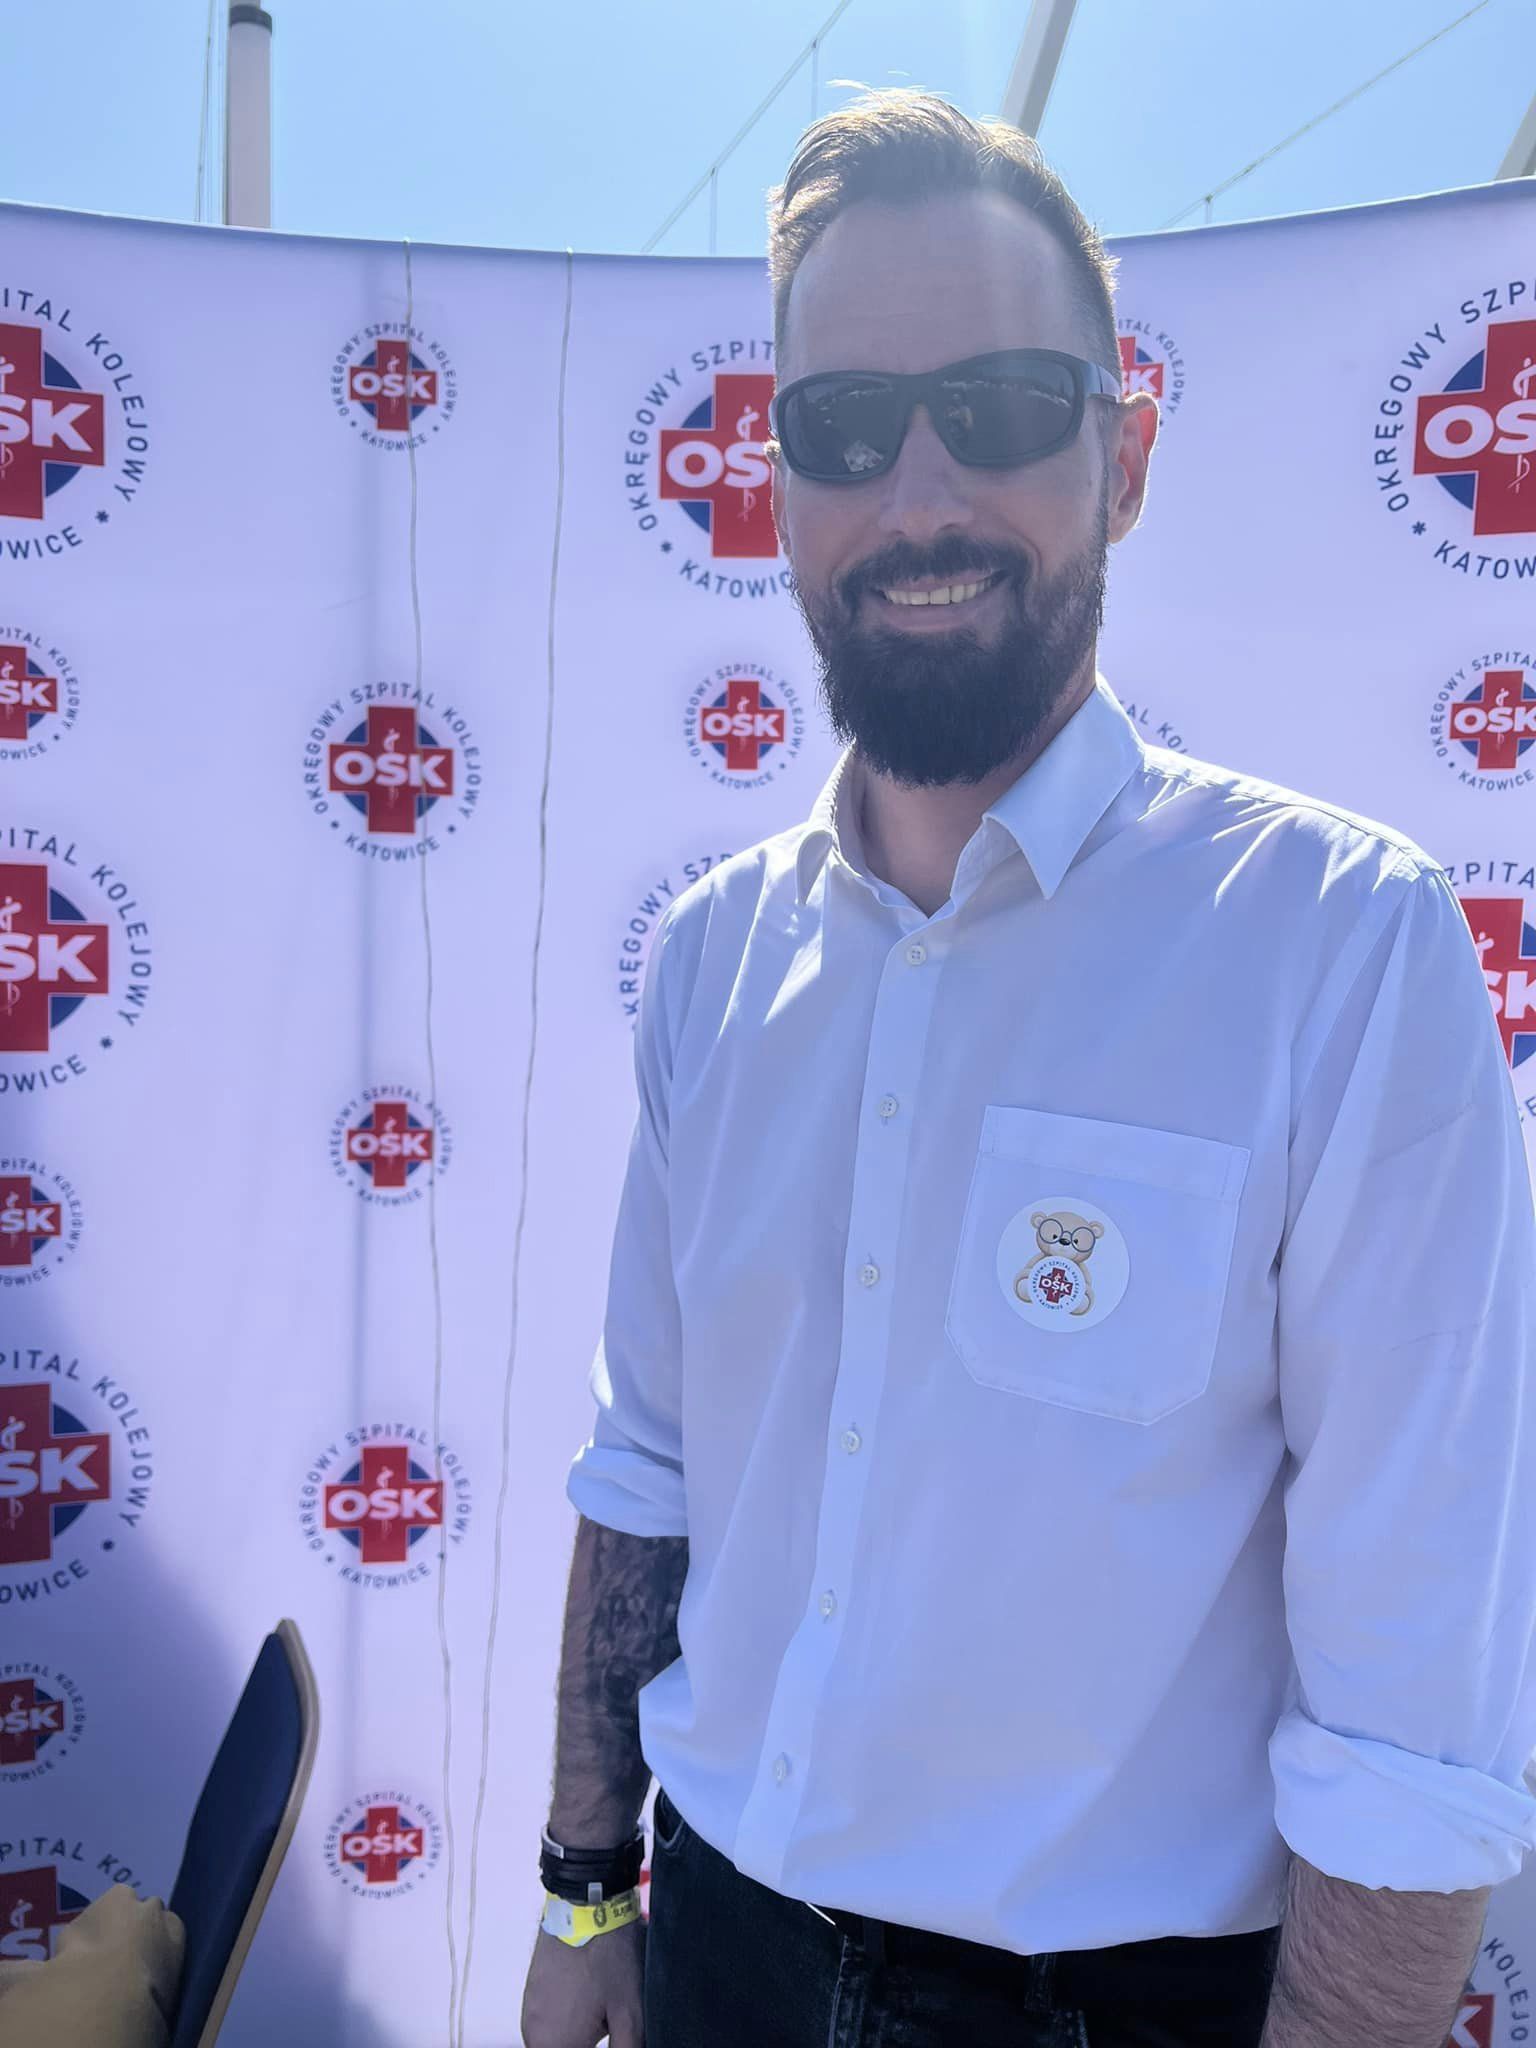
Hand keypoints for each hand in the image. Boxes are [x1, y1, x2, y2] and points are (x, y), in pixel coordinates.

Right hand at [520, 1916, 644, 2047]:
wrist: (587, 1903)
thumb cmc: (611, 1958)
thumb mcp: (631, 2012)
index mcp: (555, 2045)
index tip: (613, 2032)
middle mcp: (533, 2034)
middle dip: (586, 2041)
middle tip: (608, 2017)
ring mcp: (529, 2010)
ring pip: (555, 2038)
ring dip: (577, 2034)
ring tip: (602, 2007)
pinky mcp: (531, 1991)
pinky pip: (549, 2018)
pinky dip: (568, 2015)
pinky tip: (589, 1994)